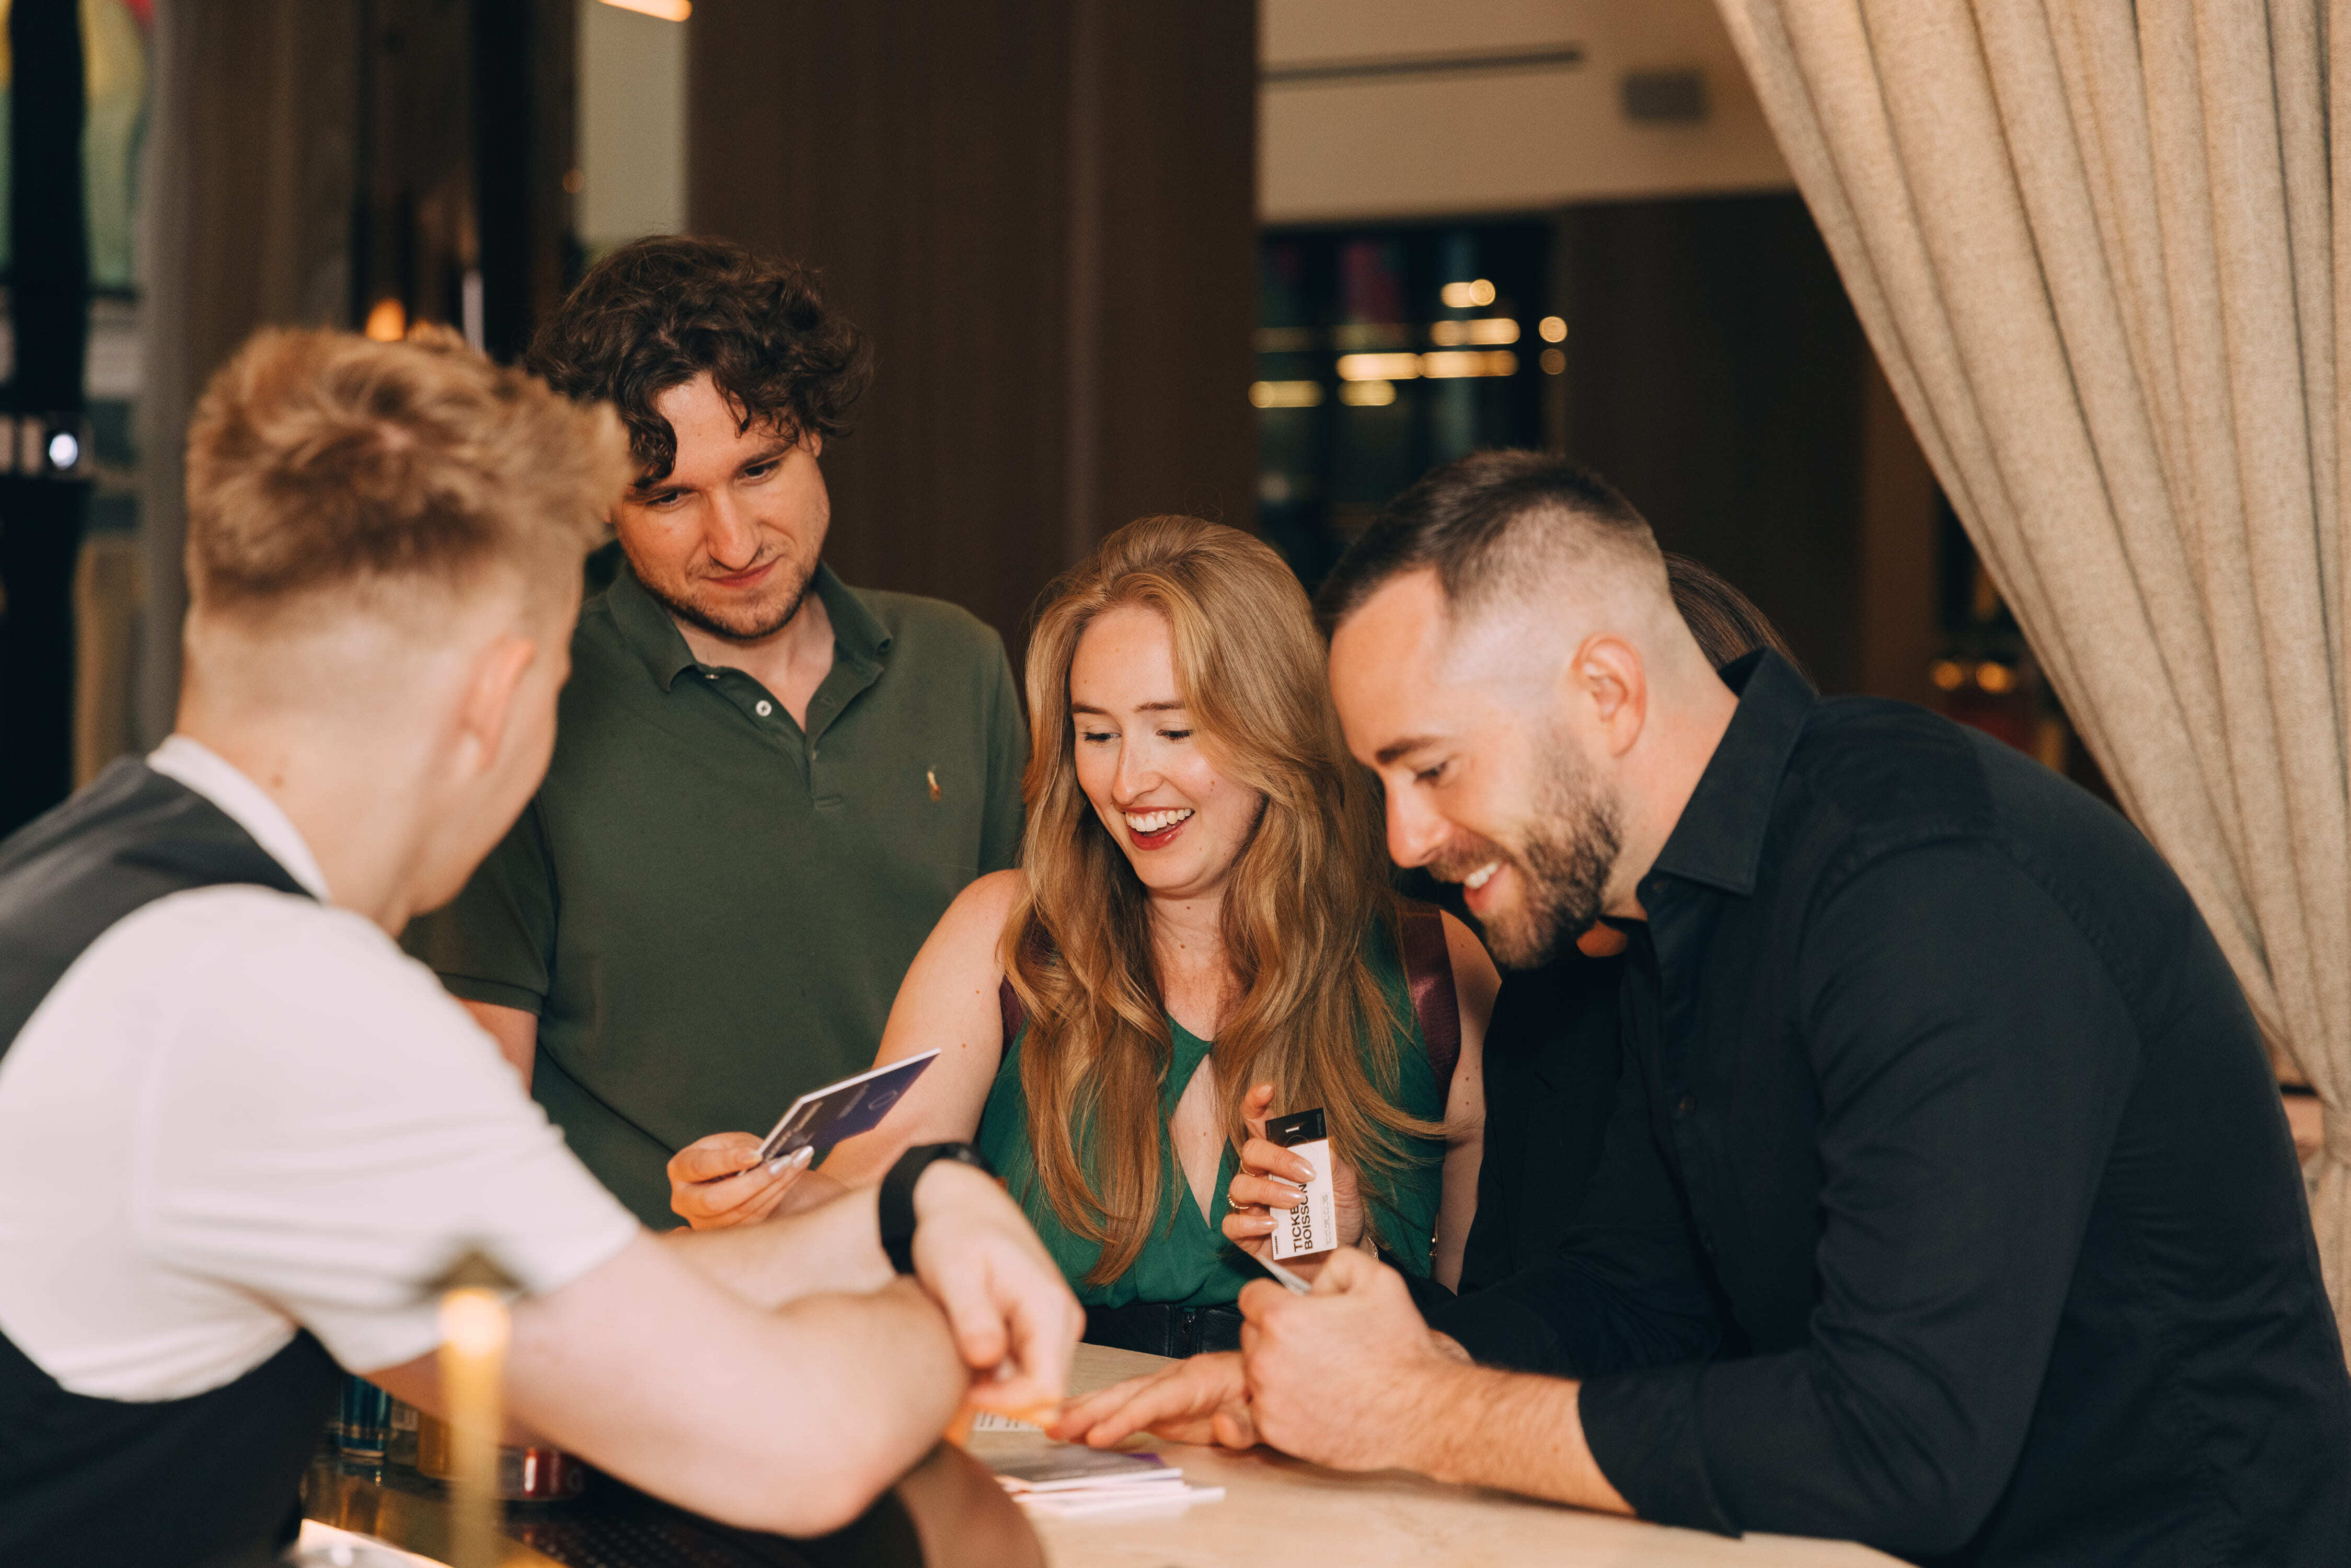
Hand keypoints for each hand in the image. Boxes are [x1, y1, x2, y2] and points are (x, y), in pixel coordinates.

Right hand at [668, 1133, 812, 1229]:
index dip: (728, 1161)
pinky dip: (777, 1195)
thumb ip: (742, 1148)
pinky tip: (794, 1175)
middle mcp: (685, 1201)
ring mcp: (703, 1222)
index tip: (757, 1154)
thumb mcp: (731, 1142)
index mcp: (681, 1169)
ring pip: (739, 1212)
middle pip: (715, 1200)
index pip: (700, 1167)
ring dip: (774, 1187)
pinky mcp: (725, 1233)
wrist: (736, 1175)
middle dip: (754, 1182)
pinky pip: (754, 1219)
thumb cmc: (730, 1153)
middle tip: (784, 1163)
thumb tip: (763, 1158)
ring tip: (798, 1163)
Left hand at [909, 1161, 1082, 1415]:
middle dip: (1003, 1399)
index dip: (1007, 1404)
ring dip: (1000, 1388)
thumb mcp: (954, 1271)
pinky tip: (971, 1353)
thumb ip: (972, 1316)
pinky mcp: (1043, 1329)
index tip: (966, 1393)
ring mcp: (1057, 1325)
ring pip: (1037, 1385)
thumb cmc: (956, 1234)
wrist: (962, 1209)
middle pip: (1047, 1393)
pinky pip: (1029, 1370)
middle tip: (958, 1379)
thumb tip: (987, 1358)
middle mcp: (1064, 1319)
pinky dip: (1000, 1375)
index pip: (1047, 1387)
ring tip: (962, 1360)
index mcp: (1049, 1306)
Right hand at [1048, 1352, 1258, 1449]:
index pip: (1155, 1398)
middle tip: (1056, 1428)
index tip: (1097, 1434)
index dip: (1124, 1416)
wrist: (1268, 1378)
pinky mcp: (1159, 1402)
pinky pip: (1123, 1405)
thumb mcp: (1264, 1412)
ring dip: (1085, 1409)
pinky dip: (1096, 1411)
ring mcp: (1164, 1388)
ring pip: (1119, 1395)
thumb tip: (1224, 1424)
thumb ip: (1245, 1423)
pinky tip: (1073, 1421)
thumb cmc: (1263, 1392)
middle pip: (1128, 1392)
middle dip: (1091, 1410)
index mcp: (1199, 1378)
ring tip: (1052, 1424)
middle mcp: (1175, 1378)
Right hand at [1220, 1083, 1364, 1281]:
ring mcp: (1252, 1204)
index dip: (1256, 1104)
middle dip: (1277, 1157)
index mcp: (1281, 1155)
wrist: (1341, 1257)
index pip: (1259, 1123)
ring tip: (1298, 1203)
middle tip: (1307, 1174)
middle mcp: (1262, 1175)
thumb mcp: (1346, 1188)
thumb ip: (1335, 1164)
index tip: (1267, 1090)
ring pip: (1240, 1185)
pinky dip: (1250, 1222)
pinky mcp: (1247, 1234)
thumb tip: (1321, 1146)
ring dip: (1269, 1191)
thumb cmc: (1340, 1216)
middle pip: (1250, 1151)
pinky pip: (1232, 1223)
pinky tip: (1274, 1225)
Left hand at [1237, 1246, 1462, 1471]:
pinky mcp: (1275, 1432)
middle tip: (1317, 1342)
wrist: (1419, 1414)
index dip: (1277, 1298)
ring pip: (1257, 1371)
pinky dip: (1284, 1403)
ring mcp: (1268, 1400)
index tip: (1299, 1311)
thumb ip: (1338, 1263)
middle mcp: (1264, 1359)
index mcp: (1281, 1317)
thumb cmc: (1400, 1350)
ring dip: (1279, 1368)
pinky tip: (1319, 1399)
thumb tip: (1315, 1281)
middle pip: (1252, 1333)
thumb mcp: (1379, 1280)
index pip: (1252, 1295)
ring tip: (1322, 1373)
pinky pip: (1265, 1407)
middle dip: (1276, 1332)